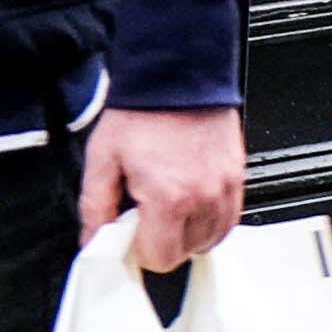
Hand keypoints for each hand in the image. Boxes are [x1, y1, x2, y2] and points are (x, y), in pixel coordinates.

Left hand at [83, 104, 248, 271]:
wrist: (177, 73)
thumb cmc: (142, 110)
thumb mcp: (102, 157)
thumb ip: (95, 207)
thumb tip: (94, 242)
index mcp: (168, 197)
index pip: (159, 259)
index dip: (138, 248)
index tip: (130, 228)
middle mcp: (203, 198)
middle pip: (184, 253)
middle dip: (161, 239)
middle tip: (146, 209)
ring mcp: (224, 189)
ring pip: (208, 240)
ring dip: (187, 232)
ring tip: (169, 201)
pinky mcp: (237, 178)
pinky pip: (227, 221)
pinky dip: (209, 220)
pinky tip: (190, 200)